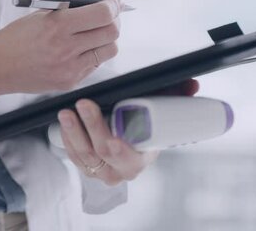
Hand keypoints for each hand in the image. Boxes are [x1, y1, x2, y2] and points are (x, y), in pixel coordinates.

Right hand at [0, 0, 121, 106]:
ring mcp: (69, 68)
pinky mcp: (70, 82)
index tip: (113, 2)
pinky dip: (93, 54)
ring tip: (92, 34)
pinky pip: (95, 64)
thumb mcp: (45, 10)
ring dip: (106, 39)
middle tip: (107, 16)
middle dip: (114, 20)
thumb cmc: (21, 34)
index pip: (103, 13)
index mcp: (58, 24)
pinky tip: (77, 50)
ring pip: (109, 50)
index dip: (114, 5)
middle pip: (112, 32)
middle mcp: (65, 48)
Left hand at [57, 79, 199, 185]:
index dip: (119, 150)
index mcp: (138, 161)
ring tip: (66, 112)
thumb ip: (176, 96)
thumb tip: (192, 84)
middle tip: (84, 105)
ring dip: (73, 132)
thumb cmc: (145, 128)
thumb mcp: (160, 113)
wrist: (130, 144)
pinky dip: (67, 138)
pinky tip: (63, 123)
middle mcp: (118, 171)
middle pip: (101, 153)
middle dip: (91, 128)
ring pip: (83, 154)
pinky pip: (73, 155)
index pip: (127, 158)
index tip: (111, 138)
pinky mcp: (85, 166)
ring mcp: (99, 171)